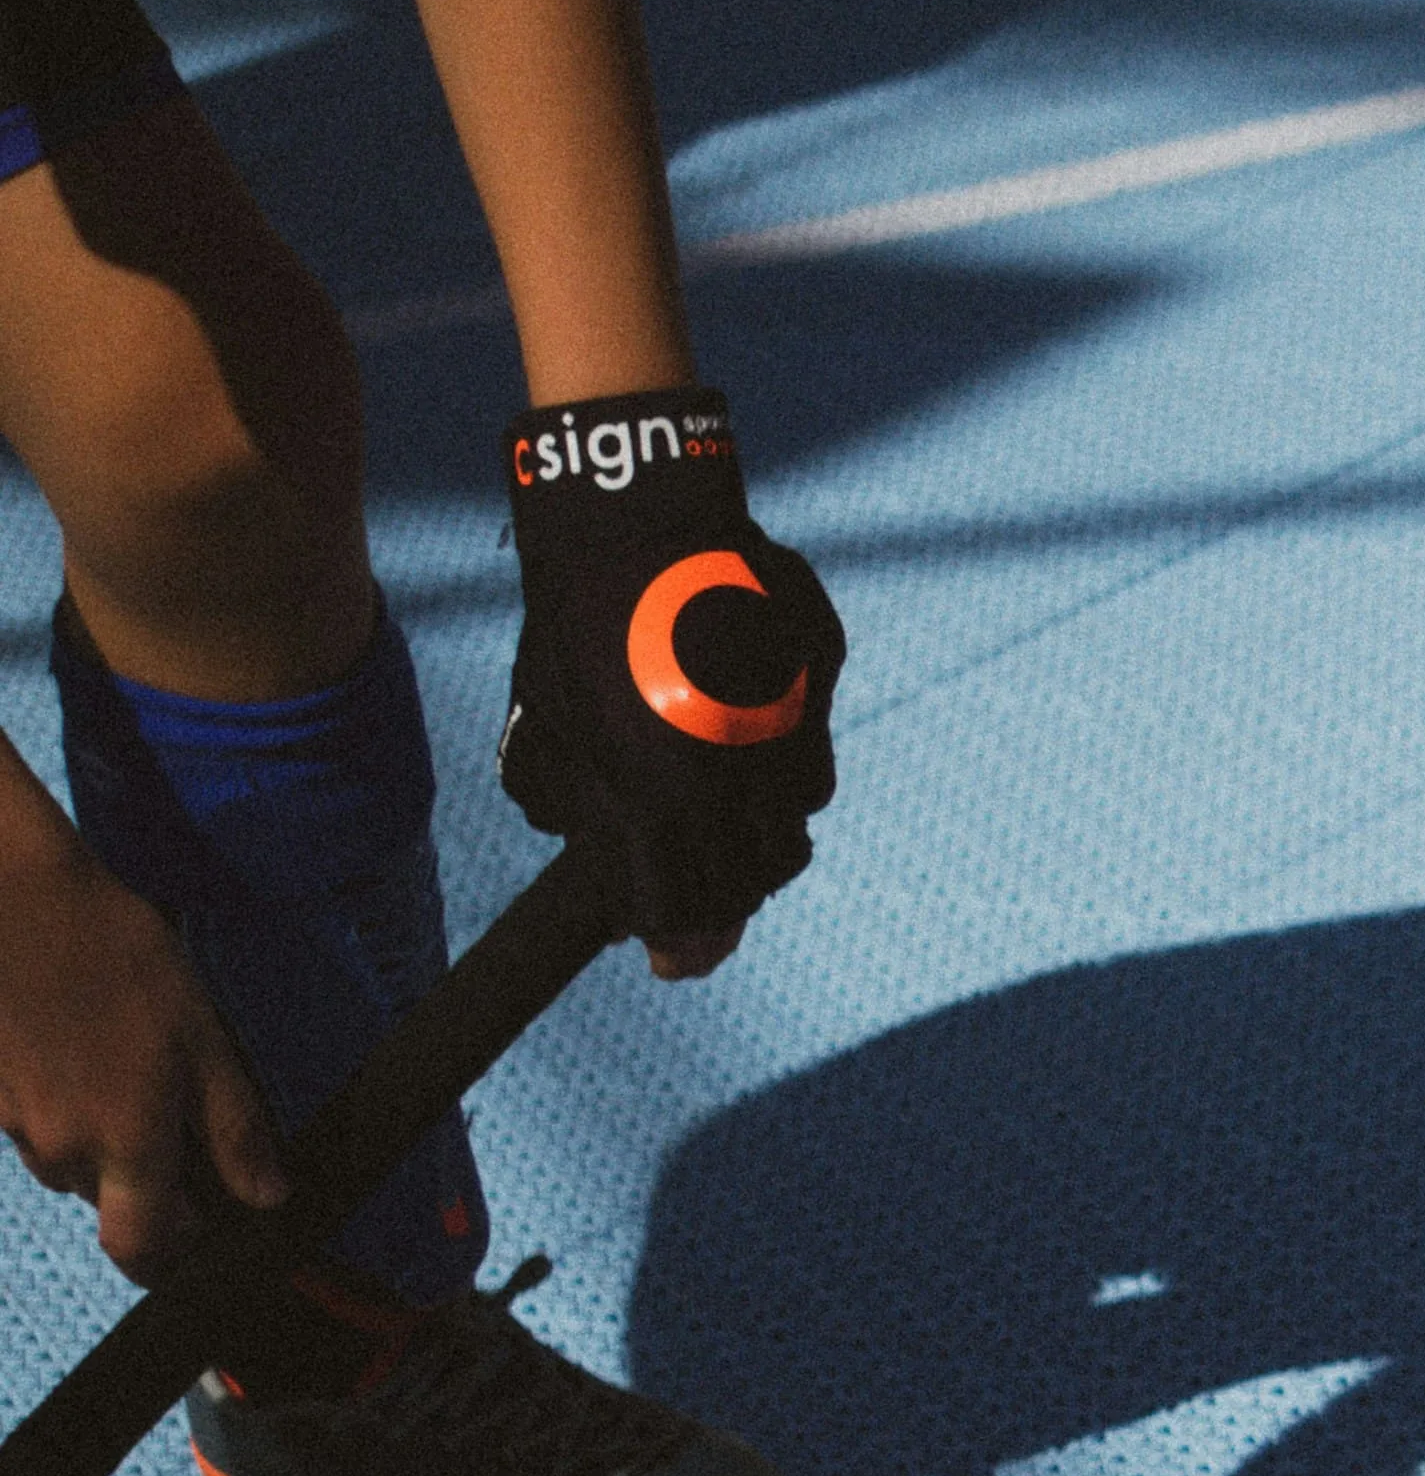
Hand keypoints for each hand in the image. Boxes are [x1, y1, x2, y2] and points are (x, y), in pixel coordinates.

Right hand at [0, 817, 285, 1276]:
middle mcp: (62, 1149)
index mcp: (124, 1145)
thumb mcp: (203, 1039)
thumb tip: (267, 1198)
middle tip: (177, 1117)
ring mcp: (13, 1123)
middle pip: (111, 1204)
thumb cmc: (114, 959)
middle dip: (148, 1182)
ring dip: (104, 1139)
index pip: (141, 1249)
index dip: (172, 1261)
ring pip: (71, 1164)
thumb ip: (235, 1130)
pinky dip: (63, 1104)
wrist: (9, 900)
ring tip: (126, 1066)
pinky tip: (79, 1046)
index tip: (199, 1243)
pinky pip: (33, 1124)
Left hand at [499, 386, 840, 957]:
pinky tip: (745, 713)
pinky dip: (785, 744)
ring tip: (724, 790)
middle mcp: (738, 773)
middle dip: (735, 888)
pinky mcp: (824, 669)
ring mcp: (792, 720)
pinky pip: (813, 735)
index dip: (683, 944)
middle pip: (764, 876)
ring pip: (800, 811)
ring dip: (766, 818)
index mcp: (659, 797)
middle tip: (706, 877)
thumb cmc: (576, 626)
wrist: (630, 513)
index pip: (690, 910)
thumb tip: (612, 871)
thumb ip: (575, 811)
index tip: (676, 962)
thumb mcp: (549, 726)